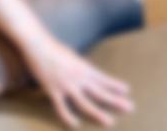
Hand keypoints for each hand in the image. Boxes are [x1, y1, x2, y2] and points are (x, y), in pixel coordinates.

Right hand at [20, 33, 134, 128]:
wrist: (36, 44)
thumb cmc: (52, 47)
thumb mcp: (70, 55)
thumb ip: (79, 66)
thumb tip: (86, 74)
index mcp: (82, 66)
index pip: (102, 78)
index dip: (114, 85)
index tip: (127, 91)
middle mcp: (77, 76)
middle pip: (99, 92)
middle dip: (115, 101)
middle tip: (130, 107)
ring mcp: (66, 84)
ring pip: (85, 103)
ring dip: (98, 114)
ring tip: (110, 122)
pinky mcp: (53, 90)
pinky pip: (62, 108)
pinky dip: (68, 117)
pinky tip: (75, 124)